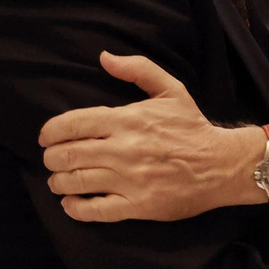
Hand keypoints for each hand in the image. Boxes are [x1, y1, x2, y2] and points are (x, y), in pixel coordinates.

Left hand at [40, 51, 268, 221]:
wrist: (222, 164)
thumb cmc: (192, 127)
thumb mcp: (171, 89)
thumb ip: (137, 69)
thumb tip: (104, 57)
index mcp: (127, 119)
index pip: (72, 124)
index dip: (50, 131)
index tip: (46, 137)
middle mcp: (124, 149)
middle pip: (67, 155)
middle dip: (51, 157)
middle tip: (53, 159)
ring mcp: (129, 180)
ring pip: (75, 182)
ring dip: (58, 181)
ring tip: (60, 180)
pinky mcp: (136, 206)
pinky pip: (93, 210)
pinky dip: (74, 207)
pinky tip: (71, 202)